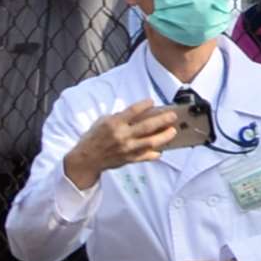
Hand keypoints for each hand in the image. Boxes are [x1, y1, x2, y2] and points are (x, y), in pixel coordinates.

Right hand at [65, 99, 190, 186]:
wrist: (87, 158)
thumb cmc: (95, 137)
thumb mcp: (103, 121)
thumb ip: (120, 117)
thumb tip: (139, 113)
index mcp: (114, 123)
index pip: (132, 111)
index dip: (144, 105)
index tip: (152, 101)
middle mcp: (122, 136)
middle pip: (147, 126)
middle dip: (162, 120)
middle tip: (172, 115)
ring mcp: (127, 148)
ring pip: (150, 142)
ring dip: (164, 136)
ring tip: (173, 131)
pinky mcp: (129, 159)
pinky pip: (145, 156)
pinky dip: (154, 153)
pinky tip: (162, 150)